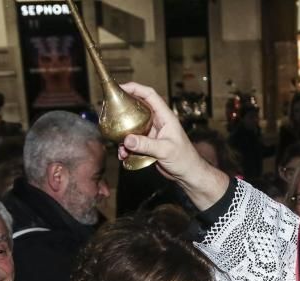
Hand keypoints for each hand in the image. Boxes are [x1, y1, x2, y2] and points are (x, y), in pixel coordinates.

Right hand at [117, 81, 228, 209]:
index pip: (150, 95)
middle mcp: (157, 122)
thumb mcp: (165, 150)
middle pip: (138, 108)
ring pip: (133, 127)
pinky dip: (127, 148)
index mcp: (165, 116)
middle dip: (124, 110)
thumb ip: (146, 145)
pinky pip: (133, 142)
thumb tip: (127, 140)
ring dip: (124, 136)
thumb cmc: (184, 159)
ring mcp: (152, 133)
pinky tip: (124, 156)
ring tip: (119, 146)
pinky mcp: (148, 144)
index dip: (135, 88)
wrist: (188, 174)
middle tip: (111, 112)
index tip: (120, 87)